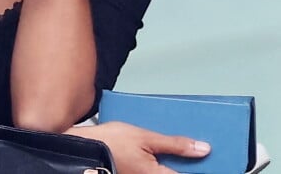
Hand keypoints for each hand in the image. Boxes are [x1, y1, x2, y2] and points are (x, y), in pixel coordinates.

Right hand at [68, 122, 210, 173]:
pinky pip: (158, 170)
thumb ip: (175, 145)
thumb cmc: (111, 141)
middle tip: (200, 152)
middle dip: (192, 164)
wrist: (84, 148)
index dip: (206, 168)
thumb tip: (203, 149)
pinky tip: (166, 154)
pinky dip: (164, 164)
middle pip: (178, 173)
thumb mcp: (144, 136)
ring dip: (176, 163)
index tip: (223, 162)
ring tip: (185, 151)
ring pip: (167, 171)